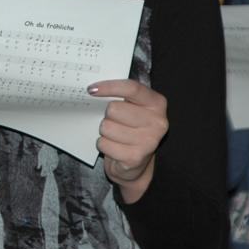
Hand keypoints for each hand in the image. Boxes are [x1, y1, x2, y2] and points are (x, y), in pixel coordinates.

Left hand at [88, 79, 167, 202]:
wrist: (135, 161)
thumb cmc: (131, 127)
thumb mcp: (132, 106)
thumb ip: (120, 94)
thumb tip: (94, 89)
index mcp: (156, 103)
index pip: (131, 88)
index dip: (109, 87)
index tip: (92, 89)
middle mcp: (157, 122)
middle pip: (113, 108)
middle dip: (107, 115)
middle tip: (114, 121)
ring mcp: (148, 141)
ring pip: (106, 127)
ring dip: (105, 131)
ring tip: (115, 135)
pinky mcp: (135, 157)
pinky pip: (104, 143)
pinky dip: (103, 145)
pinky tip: (114, 146)